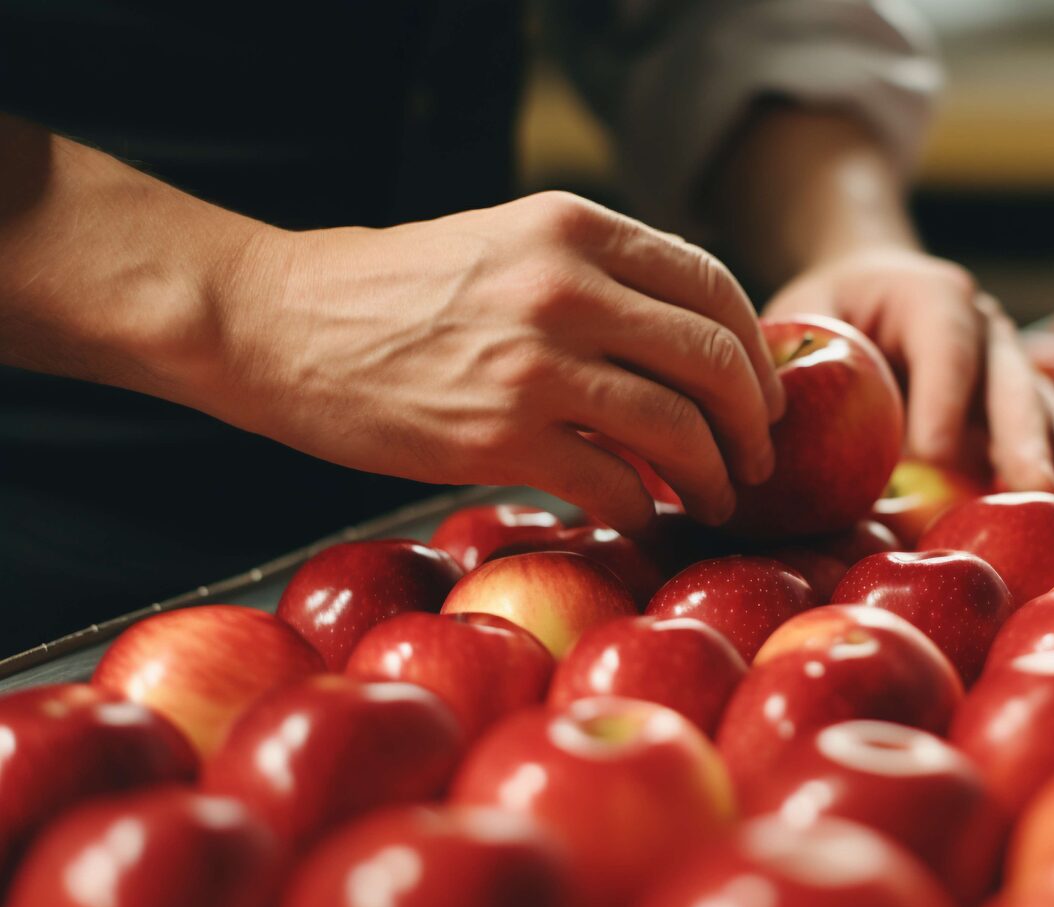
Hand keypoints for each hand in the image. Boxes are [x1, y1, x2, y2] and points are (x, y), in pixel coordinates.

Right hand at [209, 192, 782, 531]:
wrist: (276, 323)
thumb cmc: (395, 292)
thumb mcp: (509, 246)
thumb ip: (598, 280)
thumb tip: (691, 350)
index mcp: (575, 228)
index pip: (712, 286)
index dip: (756, 349)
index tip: (763, 393)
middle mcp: (566, 286)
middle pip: (715, 360)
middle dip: (753, 421)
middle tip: (757, 457)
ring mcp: (536, 363)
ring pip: (678, 427)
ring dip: (715, 476)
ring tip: (719, 498)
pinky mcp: (500, 437)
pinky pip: (615, 485)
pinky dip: (646, 509)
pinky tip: (645, 516)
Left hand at [763, 246, 1053, 504]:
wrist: (875, 284)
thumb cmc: (832, 308)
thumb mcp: (804, 315)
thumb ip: (798, 362)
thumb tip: (781, 433)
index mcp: (933, 296)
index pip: (945, 347)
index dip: (943, 400)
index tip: (932, 455)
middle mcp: (986, 327)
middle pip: (1010, 383)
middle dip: (1023, 439)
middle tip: (1035, 488)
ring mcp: (1010, 365)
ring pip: (1043, 412)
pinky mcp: (1018, 403)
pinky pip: (1049, 435)